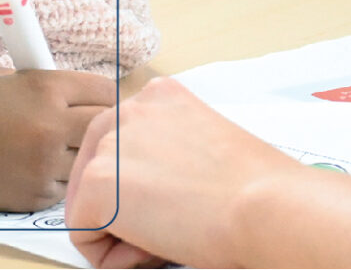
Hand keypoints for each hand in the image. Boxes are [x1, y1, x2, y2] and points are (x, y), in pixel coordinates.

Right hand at [0, 68, 113, 210]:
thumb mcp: (1, 78)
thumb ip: (44, 87)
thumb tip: (78, 98)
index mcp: (44, 89)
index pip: (106, 91)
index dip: (108, 95)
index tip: (104, 100)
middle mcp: (51, 128)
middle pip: (110, 128)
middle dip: (106, 125)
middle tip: (97, 125)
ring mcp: (44, 167)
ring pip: (92, 162)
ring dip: (84, 155)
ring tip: (64, 148)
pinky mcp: (32, 198)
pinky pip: (64, 187)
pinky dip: (59, 178)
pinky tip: (36, 166)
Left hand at [65, 77, 302, 268]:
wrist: (267, 207)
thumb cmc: (259, 191)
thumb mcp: (206, 151)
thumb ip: (169, 157)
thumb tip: (146, 195)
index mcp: (160, 97)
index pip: (121, 150)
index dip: (143, 192)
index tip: (178, 207)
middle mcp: (129, 109)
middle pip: (97, 175)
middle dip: (124, 212)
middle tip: (170, 229)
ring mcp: (109, 144)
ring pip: (89, 206)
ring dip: (122, 234)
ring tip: (168, 236)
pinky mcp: (97, 183)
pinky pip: (83, 235)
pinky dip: (113, 256)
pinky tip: (156, 248)